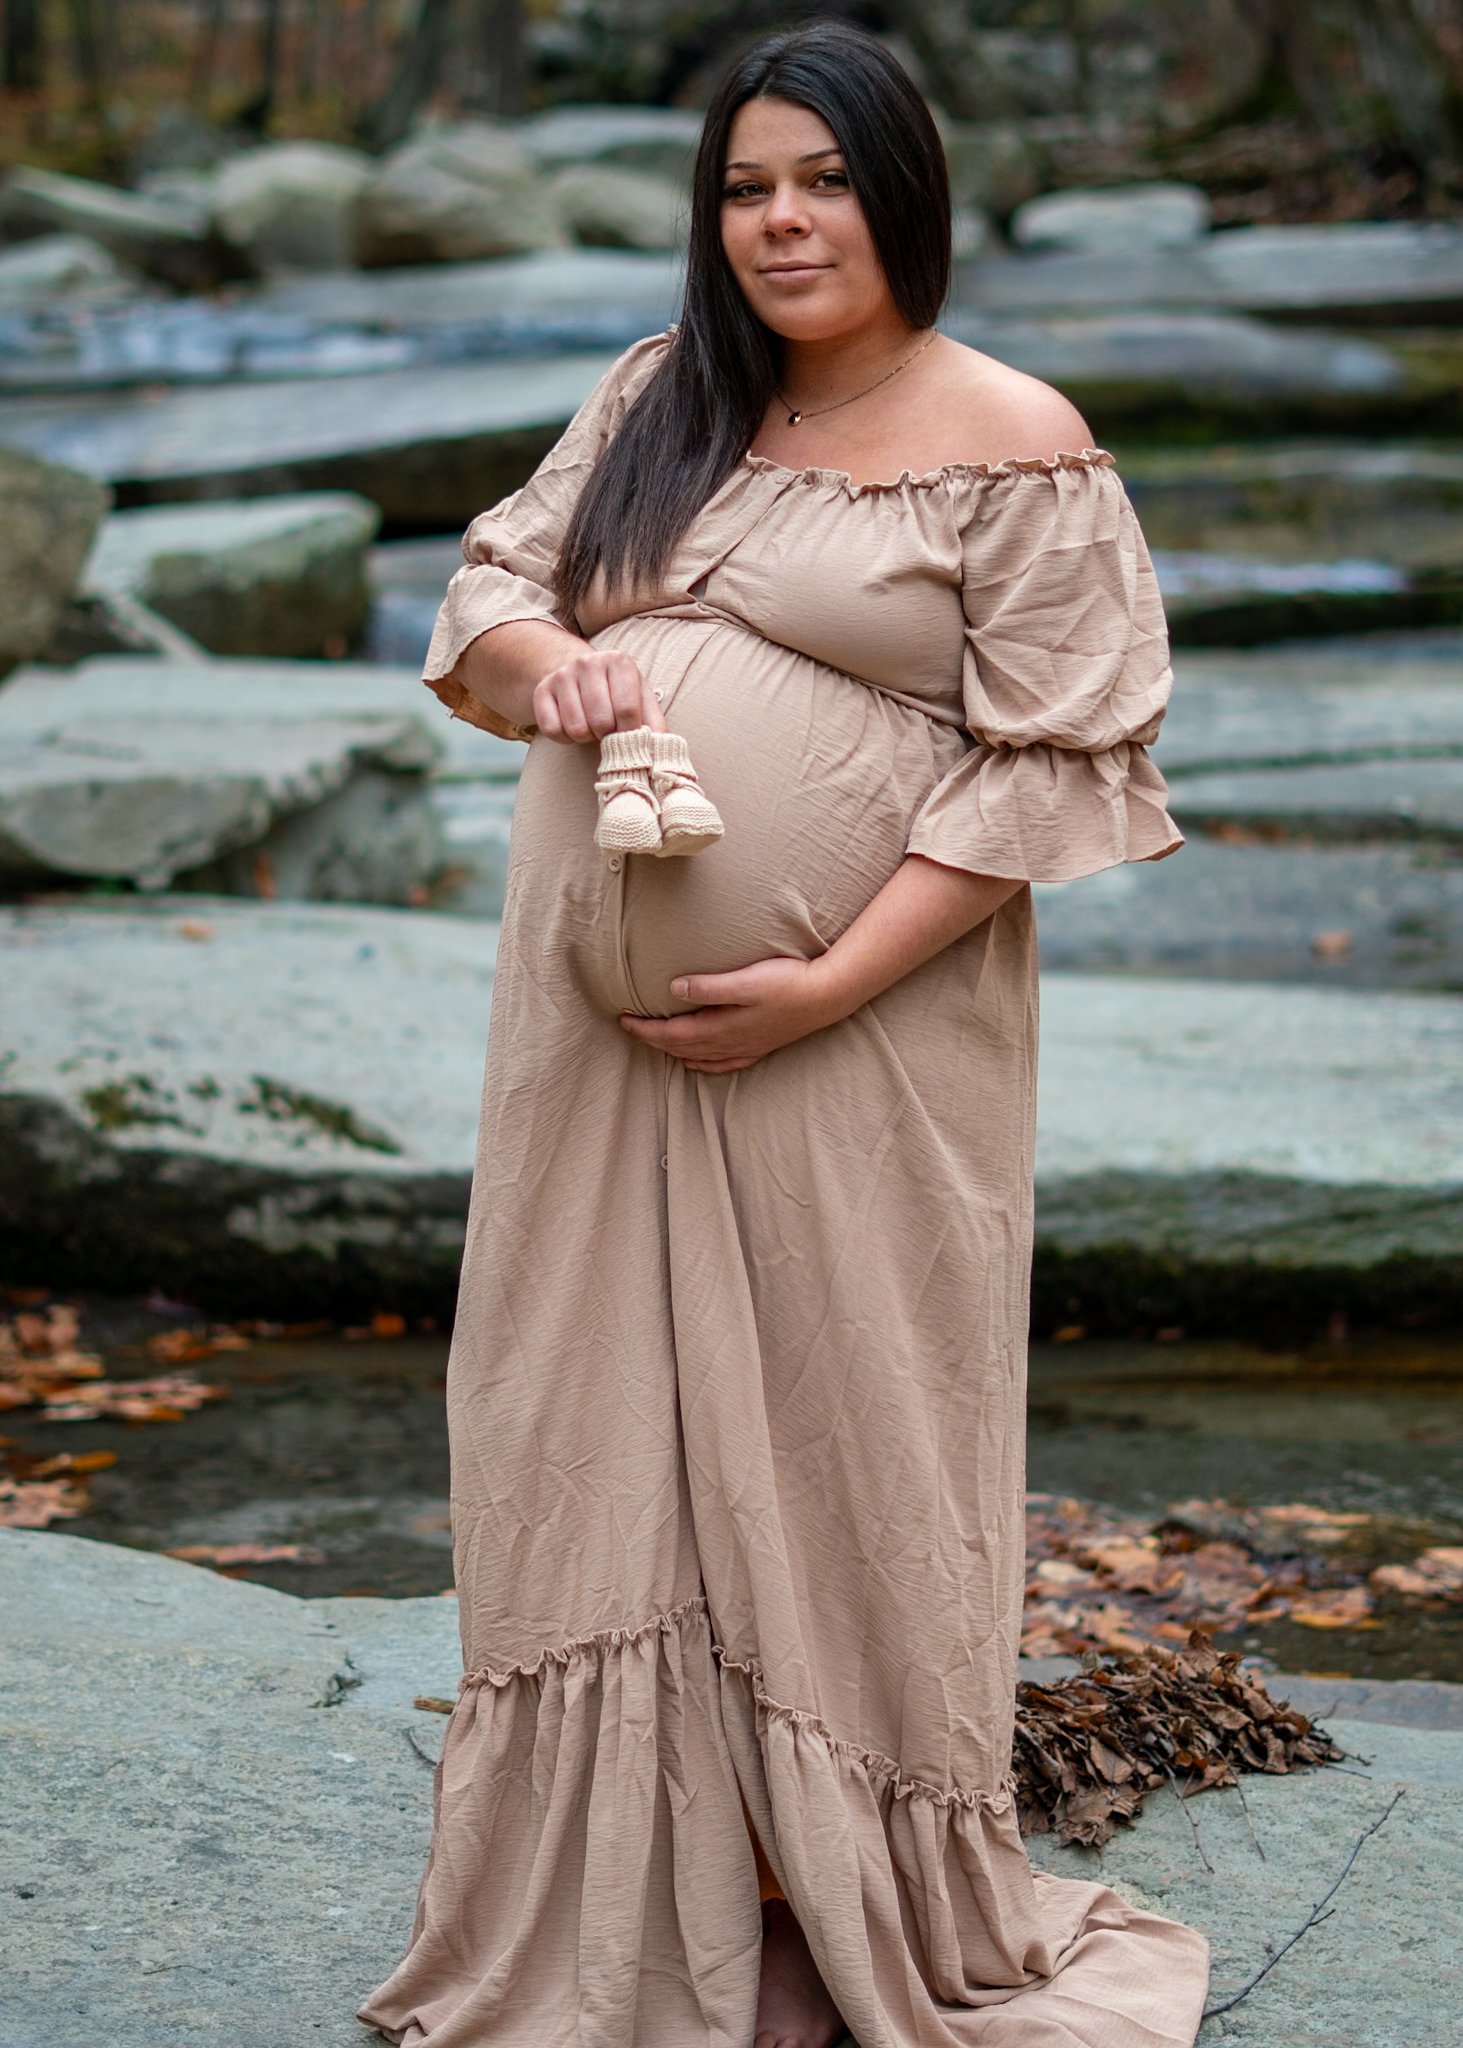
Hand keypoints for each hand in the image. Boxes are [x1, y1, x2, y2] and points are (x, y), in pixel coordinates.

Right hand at [531, 646, 667, 743]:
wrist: (573, 668)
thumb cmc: (615, 690)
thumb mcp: (639, 697)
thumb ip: (654, 723)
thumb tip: (663, 753)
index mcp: (619, 662)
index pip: (627, 710)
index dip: (629, 733)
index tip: (629, 736)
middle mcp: (588, 662)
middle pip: (601, 722)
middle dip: (607, 735)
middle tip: (608, 730)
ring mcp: (562, 675)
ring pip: (576, 728)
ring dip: (585, 737)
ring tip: (590, 725)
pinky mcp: (541, 690)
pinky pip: (553, 730)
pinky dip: (564, 738)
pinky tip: (571, 725)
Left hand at [618, 957, 847, 1072]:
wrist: (826, 996)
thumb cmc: (787, 983)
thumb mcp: (745, 980)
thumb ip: (708, 987)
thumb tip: (673, 990)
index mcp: (721, 1027)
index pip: (672, 1034)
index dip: (645, 1029)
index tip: (622, 1019)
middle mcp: (730, 1043)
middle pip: (681, 1048)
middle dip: (653, 1040)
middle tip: (629, 1028)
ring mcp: (745, 1047)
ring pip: (699, 1057)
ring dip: (674, 1052)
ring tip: (654, 1043)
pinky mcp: (760, 1046)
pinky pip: (723, 1063)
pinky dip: (703, 1064)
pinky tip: (696, 1063)